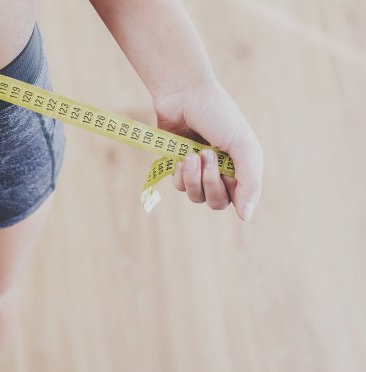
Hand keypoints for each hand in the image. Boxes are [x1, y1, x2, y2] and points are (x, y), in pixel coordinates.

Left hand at [154, 81, 262, 220]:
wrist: (184, 95)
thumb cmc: (218, 116)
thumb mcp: (243, 146)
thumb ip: (250, 181)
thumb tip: (246, 217)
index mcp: (243, 167)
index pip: (240, 199)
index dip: (233, 193)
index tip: (227, 173)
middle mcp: (222, 172)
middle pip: (217, 202)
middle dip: (210, 183)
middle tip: (206, 156)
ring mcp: (200, 170)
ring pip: (196, 197)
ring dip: (193, 178)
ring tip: (192, 154)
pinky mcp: (179, 166)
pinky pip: (180, 186)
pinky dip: (180, 174)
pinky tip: (181, 156)